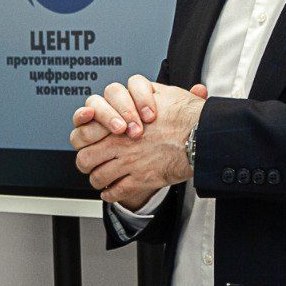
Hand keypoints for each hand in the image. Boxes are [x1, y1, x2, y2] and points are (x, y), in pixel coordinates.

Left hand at [70, 82, 206, 208]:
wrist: (202, 136)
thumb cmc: (187, 115)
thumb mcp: (165, 94)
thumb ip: (149, 92)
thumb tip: (150, 91)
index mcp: (120, 120)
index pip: (84, 130)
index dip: (83, 136)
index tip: (88, 140)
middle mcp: (119, 143)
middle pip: (85, 157)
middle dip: (86, 161)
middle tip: (90, 162)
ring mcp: (128, 163)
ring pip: (97, 177)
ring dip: (97, 179)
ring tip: (101, 178)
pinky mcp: (141, 180)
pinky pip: (115, 192)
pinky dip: (110, 194)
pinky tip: (112, 191)